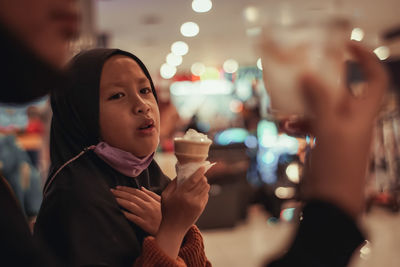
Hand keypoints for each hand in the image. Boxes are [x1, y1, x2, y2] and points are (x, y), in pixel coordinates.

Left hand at [111, 186, 160, 235]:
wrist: (171, 229)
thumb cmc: (165, 216)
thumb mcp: (161, 202)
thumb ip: (151, 195)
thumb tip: (142, 188)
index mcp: (152, 200)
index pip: (137, 192)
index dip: (126, 189)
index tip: (117, 187)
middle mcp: (148, 206)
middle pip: (132, 197)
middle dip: (120, 193)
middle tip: (111, 191)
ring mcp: (146, 214)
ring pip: (131, 205)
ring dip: (120, 201)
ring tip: (112, 199)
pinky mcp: (144, 224)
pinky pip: (132, 217)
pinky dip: (125, 213)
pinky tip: (118, 211)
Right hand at [160, 166, 209, 234]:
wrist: (174, 228)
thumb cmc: (167, 211)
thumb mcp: (165, 195)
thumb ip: (173, 183)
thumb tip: (182, 173)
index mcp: (181, 194)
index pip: (193, 179)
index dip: (199, 172)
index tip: (202, 166)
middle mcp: (191, 199)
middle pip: (202, 182)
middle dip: (202, 177)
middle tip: (198, 175)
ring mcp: (197, 204)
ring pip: (206, 188)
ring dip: (203, 183)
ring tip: (198, 183)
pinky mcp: (201, 208)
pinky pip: (206, 195)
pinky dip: (203, 191)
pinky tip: (198, 192)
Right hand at [300, 41, 387, 216]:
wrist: (331, 203)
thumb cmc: (336, 166)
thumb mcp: (328, 128)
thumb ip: (320, 100)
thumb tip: (309, 74)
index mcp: (363, 113)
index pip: (376, 78)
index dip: (366, 58)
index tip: (345, 46)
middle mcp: (353, 120)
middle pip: (342, 91)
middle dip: (322, 83)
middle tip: (304, 73)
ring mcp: (338, 132)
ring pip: (322, 108)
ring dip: (304, 106)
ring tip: (286, 110)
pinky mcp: (325, 143)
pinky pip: (312, 126)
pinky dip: (299, 124)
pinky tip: (286, 127)